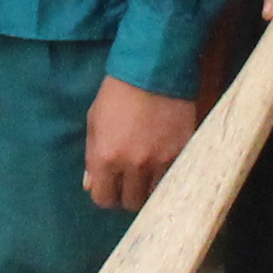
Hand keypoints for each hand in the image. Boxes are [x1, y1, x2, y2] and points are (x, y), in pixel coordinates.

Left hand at [84, 78, 197, 211]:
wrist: (154, 70)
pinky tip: (163, 164)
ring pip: (154, 195)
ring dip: (149, 188)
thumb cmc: (117, 93)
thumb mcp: (94, 121)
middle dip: (127, 194)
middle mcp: (133, 165)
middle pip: (131, 202)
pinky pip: (173, 179)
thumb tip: (90, 184)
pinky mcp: (182, 153)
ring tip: (148, 174)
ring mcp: (160, 161)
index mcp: (106, 157)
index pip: (104, 198)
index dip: (106, 194)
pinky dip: (167, 176)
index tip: (110, 186)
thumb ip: (92, 156)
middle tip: (129, 180)